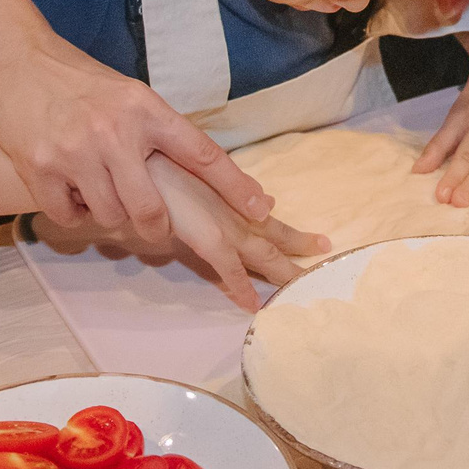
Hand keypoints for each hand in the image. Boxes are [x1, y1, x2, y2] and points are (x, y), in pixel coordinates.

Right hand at [0, 0, 272, 245]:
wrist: (17, 59)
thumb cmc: (80, 80)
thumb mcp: (130, 94)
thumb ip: (159, 131)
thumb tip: (199, 170)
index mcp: (146, 109)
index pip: (202, 154)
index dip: (235, 186)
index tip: (262, 210)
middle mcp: (115, 132)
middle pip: (151, 209)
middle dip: (157, 229)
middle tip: (155, 228)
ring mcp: (76, 152)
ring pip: (110, 217)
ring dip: (110, 215)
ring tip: (100, 192)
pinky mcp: (39, 168)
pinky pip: (69, 216)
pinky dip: (74, 213)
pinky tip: (71, 191)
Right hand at [144, 154, 328, 310]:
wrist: (143, 164)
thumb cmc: (166, 167)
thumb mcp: (203, 178)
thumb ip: (234, 192)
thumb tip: (268, 201)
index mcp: (235, 202)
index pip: (271, 222)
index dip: (294, 234)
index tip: (317, 243)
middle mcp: (236, 215)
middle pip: (276, 236)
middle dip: (301, 248)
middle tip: (326, 255)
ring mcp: (224, 227)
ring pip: (263, 254)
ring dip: (284, 270)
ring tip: (305, 283)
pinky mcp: (207, 238)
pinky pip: (228, 269)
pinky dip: (241, 286)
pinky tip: (252, 304)